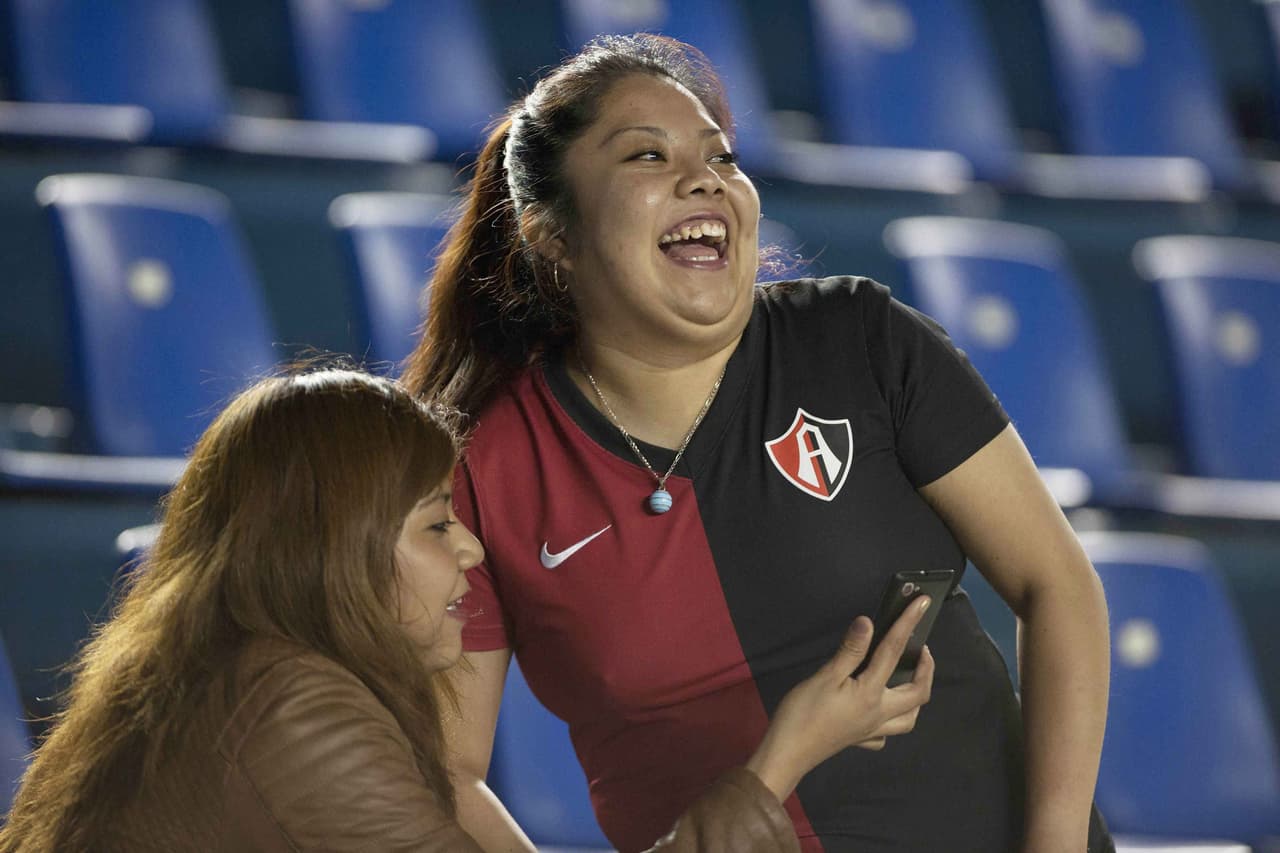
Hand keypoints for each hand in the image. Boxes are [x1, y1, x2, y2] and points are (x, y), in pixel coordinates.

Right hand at [745, 596, 935, 800]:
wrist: (788, 752)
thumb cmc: (803, 713)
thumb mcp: (825, 676)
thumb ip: (850, 650)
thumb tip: (869, 622)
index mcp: (871, 693)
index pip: (894, 652)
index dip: (909, 624)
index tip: (922, 603)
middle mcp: (879, 714)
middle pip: (918, 694)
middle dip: (927, 669)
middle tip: (922, 649)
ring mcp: (871, 731)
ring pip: (909, 719)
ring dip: (916, 698)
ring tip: (911, 680)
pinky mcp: (859, 740)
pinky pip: (885, 735)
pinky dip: (890, 723)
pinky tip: (880, 713)